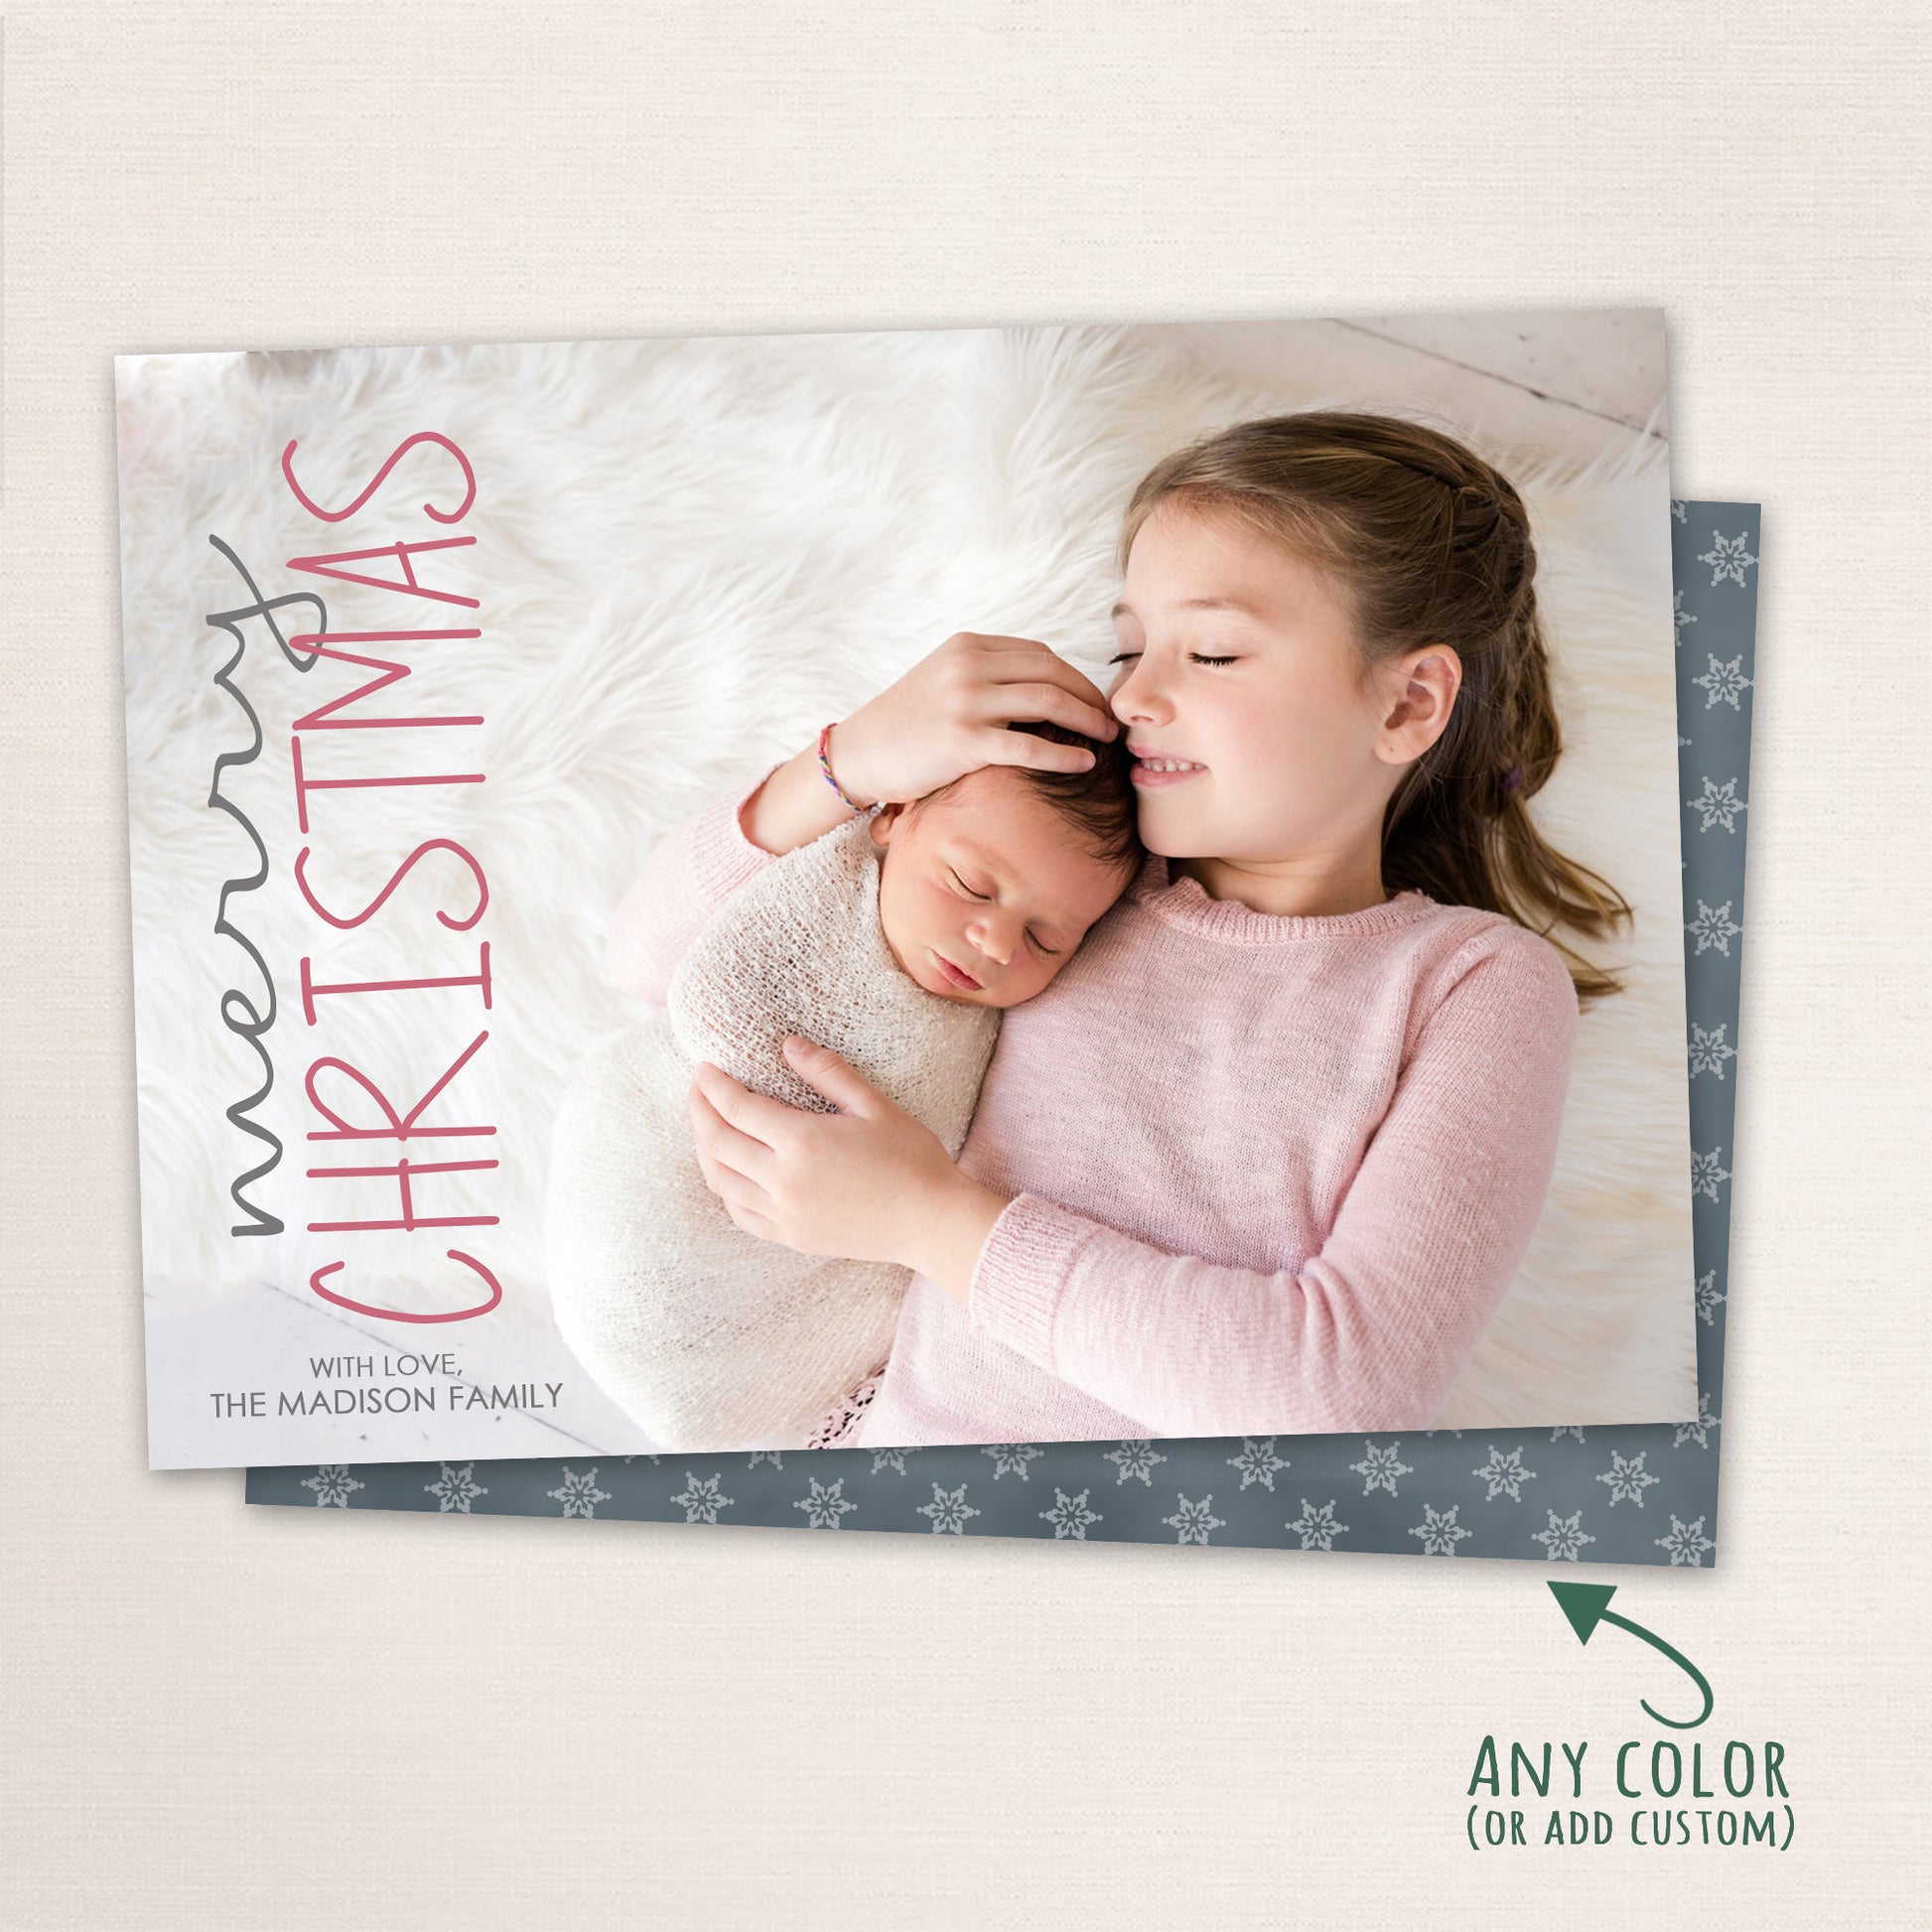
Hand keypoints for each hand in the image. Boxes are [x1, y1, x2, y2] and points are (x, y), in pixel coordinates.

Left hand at [686, 1037, 1009, 1296]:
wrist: (931, 1223)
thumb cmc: (911, 1160)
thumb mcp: (875, 1106)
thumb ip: (828, 1073)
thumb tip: (789, 1045)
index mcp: (802, 1142)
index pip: (737, 1108)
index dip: (714, 1085)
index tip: (705, 1068)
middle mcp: (783, 1181)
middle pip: (717, 1142)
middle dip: (699, 1110)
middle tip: (698, 1088)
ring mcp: (783, 1213)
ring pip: (720, 1180)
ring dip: (704, 1148)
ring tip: (706, 1124)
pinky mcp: (791, 1236)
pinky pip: (740, 1212)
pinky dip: (724, 1188)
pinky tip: (728, 1171)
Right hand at [831, 632, 1119, 807]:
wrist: (860, 753)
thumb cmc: (906, 725)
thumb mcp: (945, 681)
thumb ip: (988, 676)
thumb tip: (1045, 689)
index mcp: (968, 646)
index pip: (1040, 654)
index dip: (1075, 676)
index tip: (1093, 699)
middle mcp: (969, 665)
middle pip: (1052, 672)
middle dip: (1090, 695)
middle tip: (1111, 719)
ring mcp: (966, 701)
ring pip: (1048, 701)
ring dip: (1087, 719)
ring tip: (1106, 737)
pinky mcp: (963, 740)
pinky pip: (1030, 745)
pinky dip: (1064, 754)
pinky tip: (1084, 763)